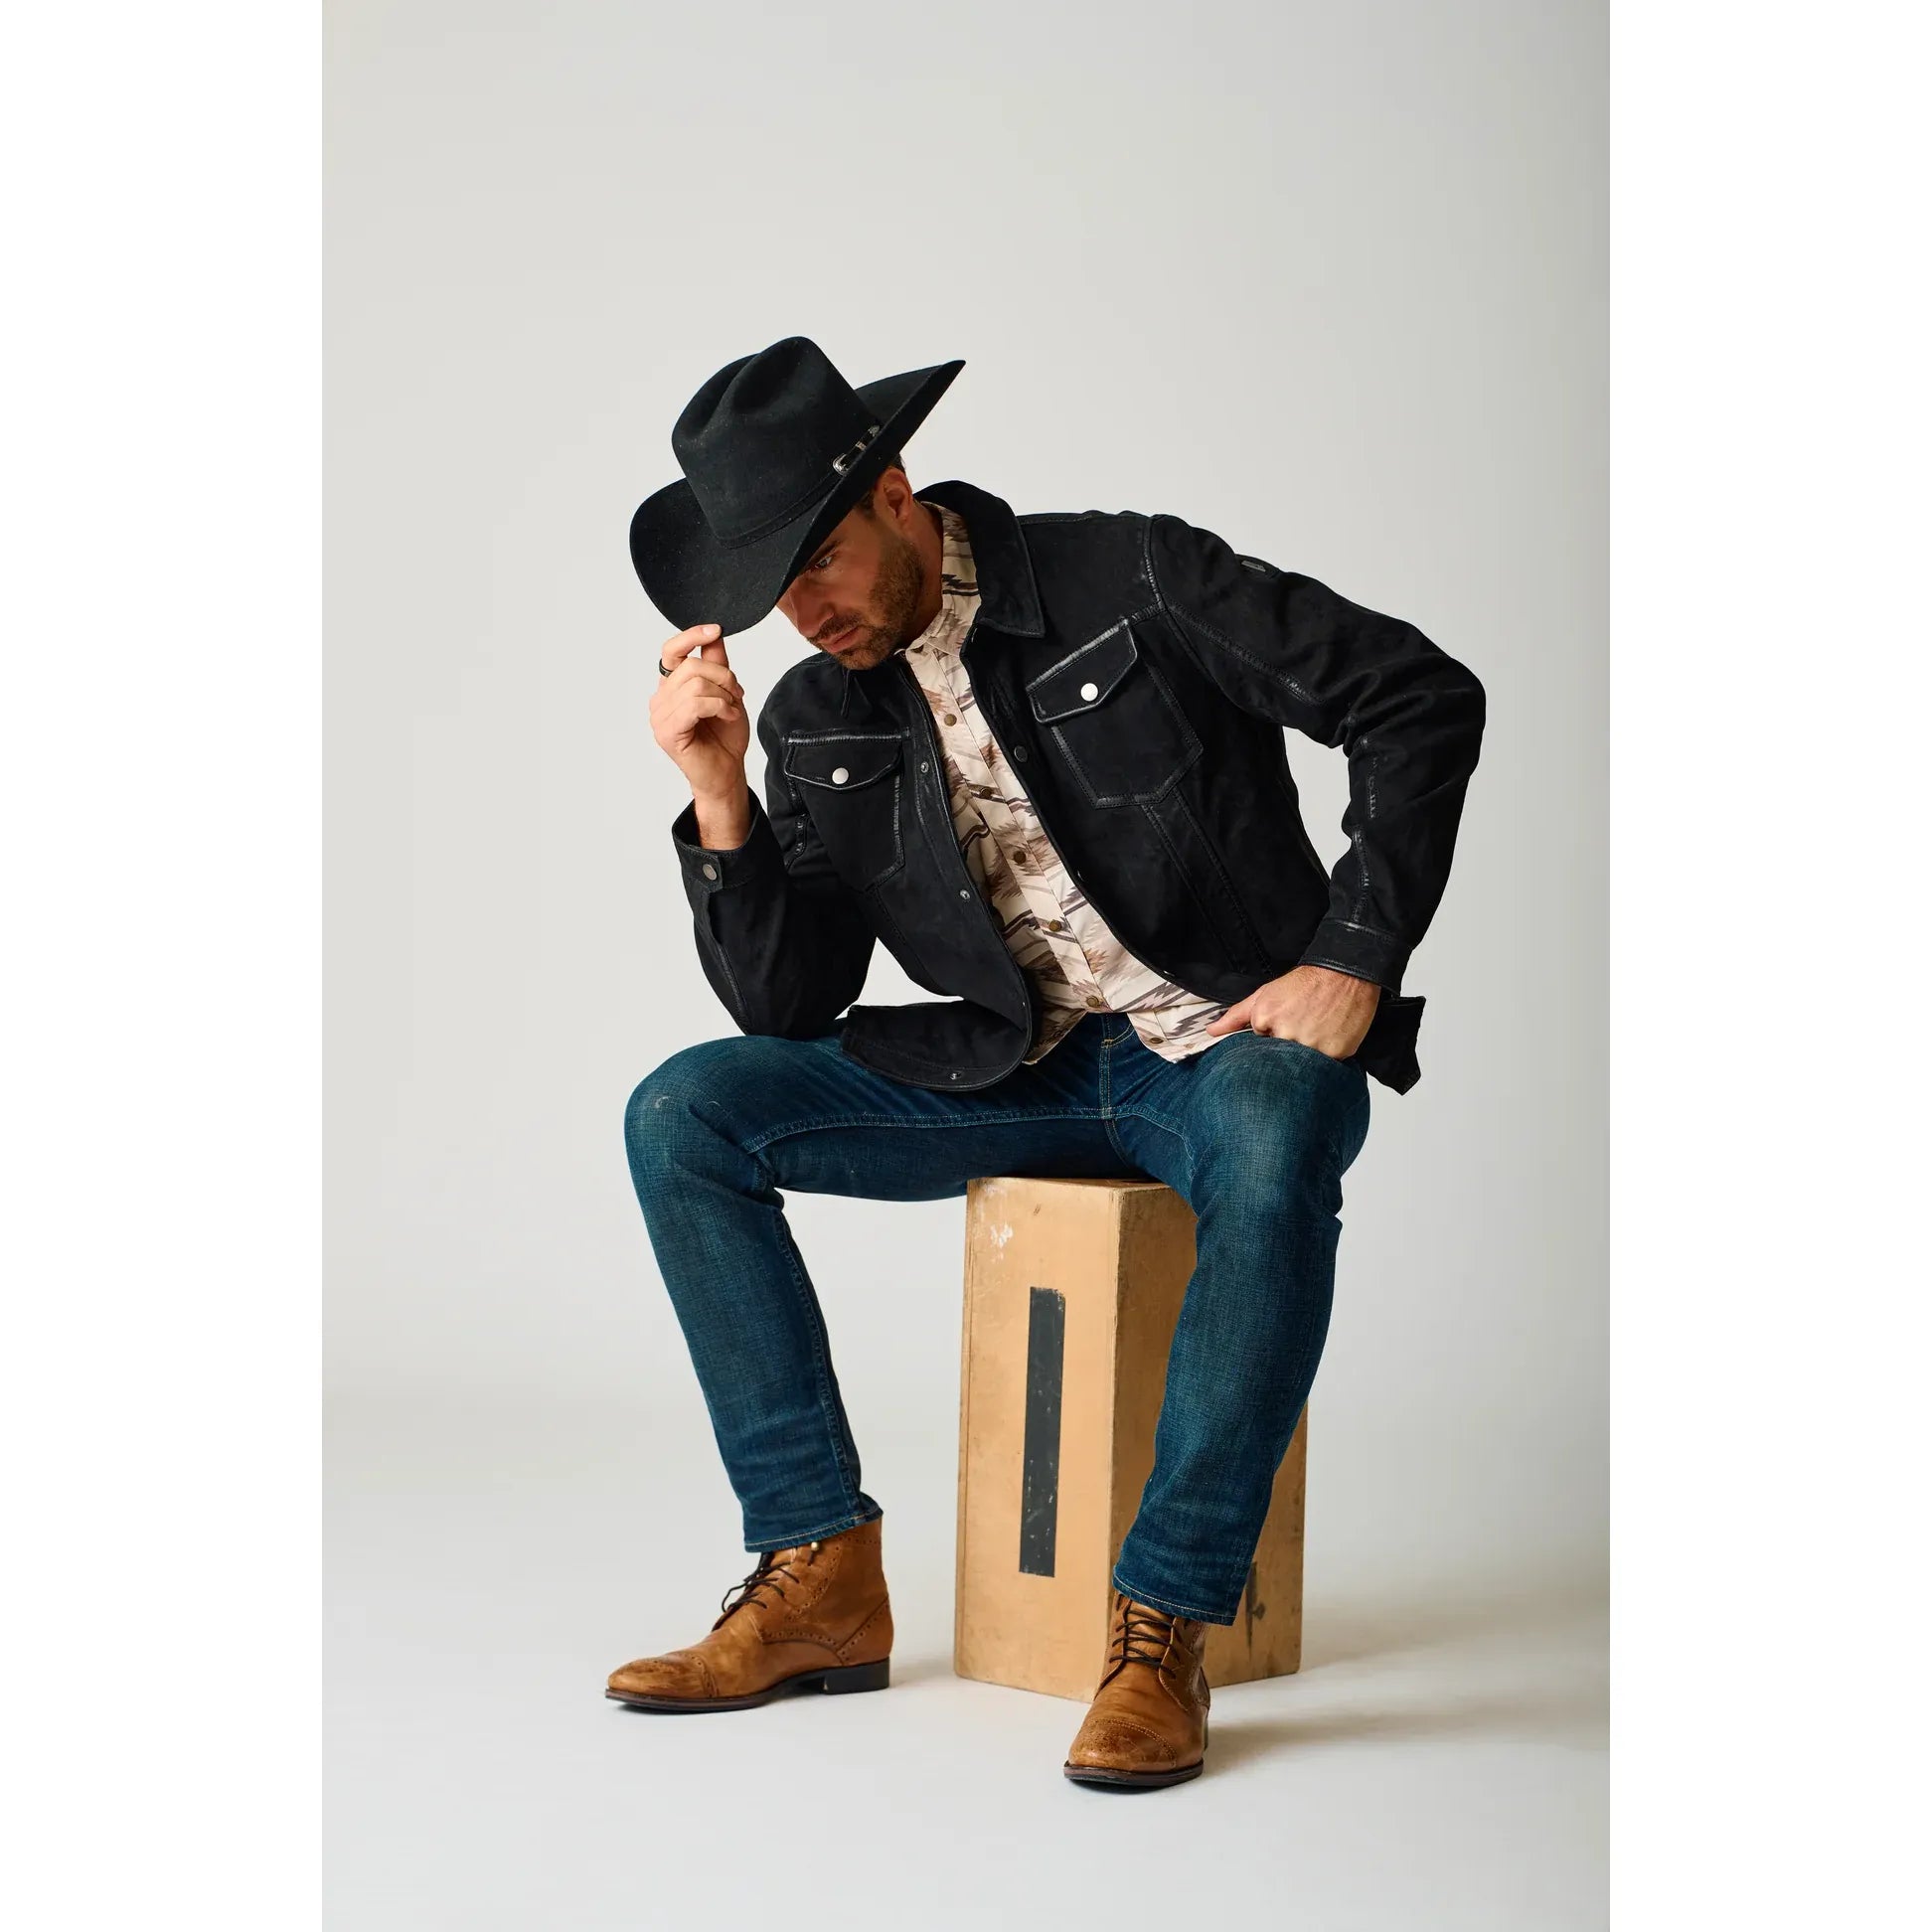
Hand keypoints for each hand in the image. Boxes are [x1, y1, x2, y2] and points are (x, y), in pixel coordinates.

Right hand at [651, 622, 749, 802]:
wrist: (727, 771)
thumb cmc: (724, 735)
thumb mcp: (726, 691)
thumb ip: (717, 663)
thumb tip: (715, 633)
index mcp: (671, 686)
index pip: (670, 650)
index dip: (691, 636)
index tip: (715, 629)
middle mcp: (660, 698)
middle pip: (690, 666)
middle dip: (723, 676)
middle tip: (737, 693)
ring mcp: (660, 716)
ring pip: (695, 685)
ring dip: (723, 695)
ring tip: (731, 709)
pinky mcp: (667, 732)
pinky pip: (695, 704)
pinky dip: (719, 706)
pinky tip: (728, 716)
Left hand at [1202, 963, 1381, 1057]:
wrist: (1346, 973)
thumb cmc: (1306, 983)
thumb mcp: (1265, 994)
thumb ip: (1236, 1016)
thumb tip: (1212, 1031)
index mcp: (1265, 1019)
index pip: (1259, 1048)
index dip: (1270, 1040)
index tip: (1282, 1027)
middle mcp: (1286, 1034)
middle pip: (1279, 1058)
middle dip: (1287, 1049)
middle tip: (1302, 1027)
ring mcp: (1312, 1045)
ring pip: (1303, 1065)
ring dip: (1308, 1054)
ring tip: (1316, 1030)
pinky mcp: (1335, 1052)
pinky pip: (1326, 1066)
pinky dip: (1327, 1055)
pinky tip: (1330, 1036)